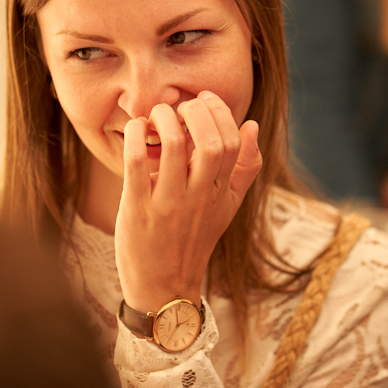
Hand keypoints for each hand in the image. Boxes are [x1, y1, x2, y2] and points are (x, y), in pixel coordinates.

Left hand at [114, 91, 261, 312]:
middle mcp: (198, 197)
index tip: (203, 100)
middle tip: (179, 107)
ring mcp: (168, 203)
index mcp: (221, 193)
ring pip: (171, 146)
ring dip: (163, 118)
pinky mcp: (136, 208)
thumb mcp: (227, 207)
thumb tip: (252, 125)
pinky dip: (135, 136)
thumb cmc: (192, 240)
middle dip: (195, 111)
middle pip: (210, 142)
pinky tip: (136, 129)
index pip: (232, 142)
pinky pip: (137, 163)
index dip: (219, 112)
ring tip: (155, 117)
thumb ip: (245, 168)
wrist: (163, 287)